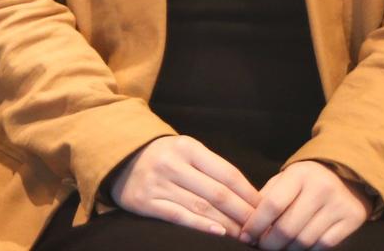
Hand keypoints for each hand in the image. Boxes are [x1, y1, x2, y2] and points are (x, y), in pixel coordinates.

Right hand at [109, 134, 261, 237]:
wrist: (119, 157)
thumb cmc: (162, 156)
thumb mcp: (186, 150)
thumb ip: (211, 168)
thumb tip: (247, 194)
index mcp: (188, 147)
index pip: (227, 173)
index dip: (249, 193)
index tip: (264, 208)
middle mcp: (173, 163)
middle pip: (218, 193)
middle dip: (243, 213)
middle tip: (259, 228)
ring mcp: (158, 183)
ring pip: (202, 207)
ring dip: (228, 224)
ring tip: (244, 236)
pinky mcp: (146, 201)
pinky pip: (178, 216)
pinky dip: (200, 226)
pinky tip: (219, 233)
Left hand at [240, 161, 369, 249]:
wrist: (348, 174)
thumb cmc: (307, 180)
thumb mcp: (286, 180)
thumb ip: (267, 198)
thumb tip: (247, 226)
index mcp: (299, 174)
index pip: (272, 205)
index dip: (256, 225)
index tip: (246, 236)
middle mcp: (321, 188)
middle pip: (287, 228)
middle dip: (269, 243)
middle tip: (261, 246)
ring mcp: (338, 205)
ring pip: (304, 241)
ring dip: (287, 250)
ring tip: (278, 247)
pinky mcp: (351, 219)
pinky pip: (323, 246)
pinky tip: (298, 247)